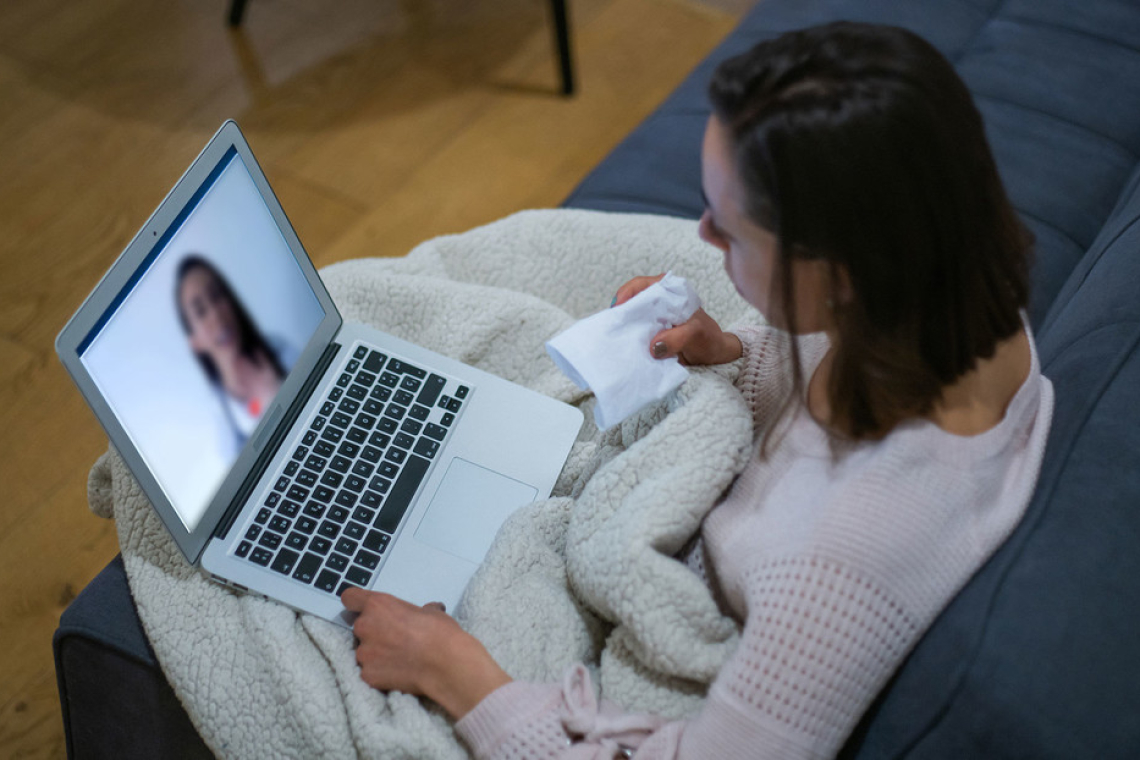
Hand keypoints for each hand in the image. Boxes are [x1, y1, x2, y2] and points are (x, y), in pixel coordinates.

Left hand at [341, 588, 511, 718]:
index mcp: (377, 605)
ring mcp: (364, 653)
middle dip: (373, 632)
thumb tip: (429, 611)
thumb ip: (418, 610)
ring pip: (364, 651)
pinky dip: (380, 672)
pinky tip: (397, 672)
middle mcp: (365, 626)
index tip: (364, 609)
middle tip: (394, 639)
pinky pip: (369, 671)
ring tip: (398, 659)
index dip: (356, 603)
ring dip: (376, 654)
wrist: (444, 664)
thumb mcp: (431, 612)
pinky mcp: (367, 675)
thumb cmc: (439, 632)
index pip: (350, 597)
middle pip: (360, 627)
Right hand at [612, 274, 742, 365]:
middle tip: (611, 326)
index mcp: (670, 292)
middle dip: (620, 312)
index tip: (618, 308)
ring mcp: (654, 317)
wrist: (715, 354)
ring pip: (631, 317)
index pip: (641, 285)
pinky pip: (636, 332)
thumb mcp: (696, 335)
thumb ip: (677, 338)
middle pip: (631, 300)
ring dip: (623, 326)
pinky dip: (629, 338)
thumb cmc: (708, 338)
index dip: (627, 293)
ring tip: (614, 336)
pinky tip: (624, 346)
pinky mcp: (651, 332)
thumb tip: (653, 347)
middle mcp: (659, 301)